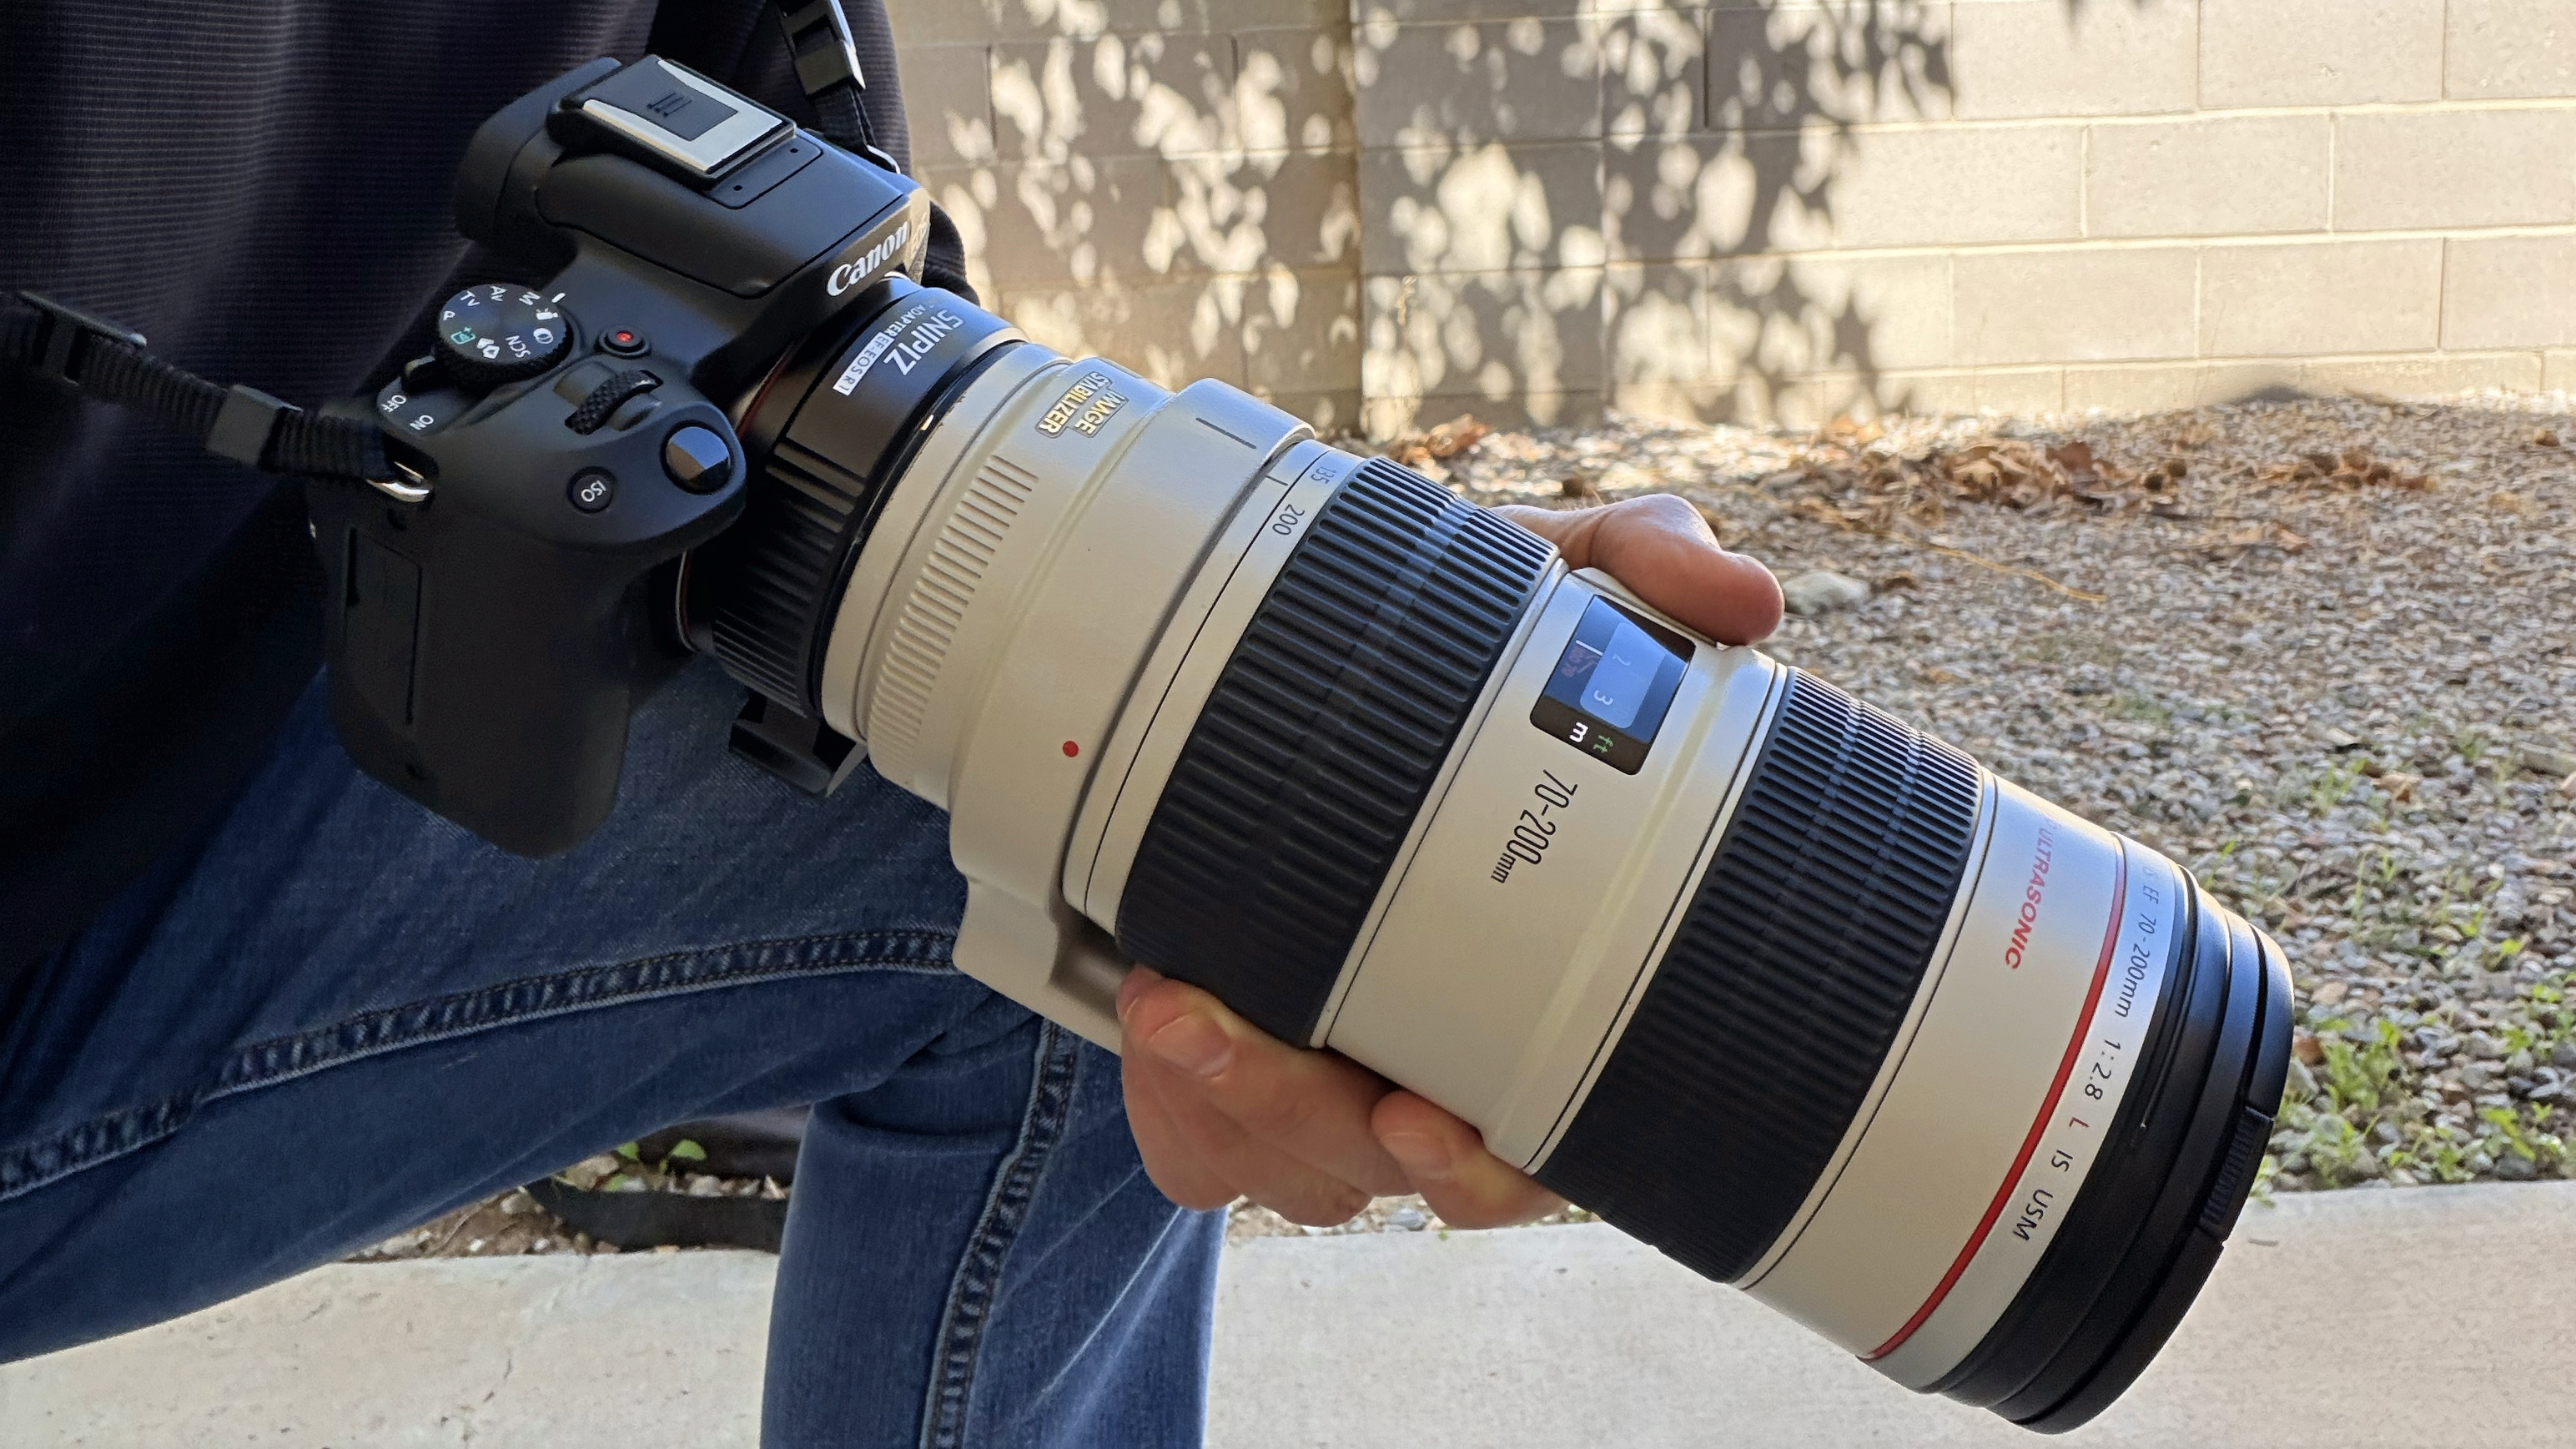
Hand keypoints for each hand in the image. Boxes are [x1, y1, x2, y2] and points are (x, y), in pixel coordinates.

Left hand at [1117, 493, 1781, 1226]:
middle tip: (1231, 1036)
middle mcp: (1437, 1060)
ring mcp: (1329, 1081)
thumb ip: (1640, 564)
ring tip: (1170, 1003)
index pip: (1538, 1146)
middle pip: (1394, 1171)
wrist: (1291, 667)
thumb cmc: (1443, 658)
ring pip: (1291, 1167)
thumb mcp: (1540, 581)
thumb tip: (1751, 601)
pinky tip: (1150, 1016)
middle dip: (1311, 1123)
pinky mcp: (1225, 1088)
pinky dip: (1176, 1100)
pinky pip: (1200, 1149)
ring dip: (1231, 1099)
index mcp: (1529, 991)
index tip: (1425, 1119)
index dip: (1488, 1167)